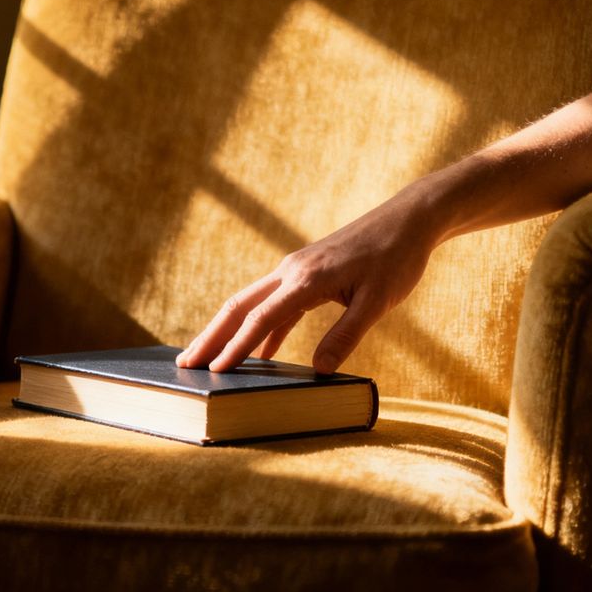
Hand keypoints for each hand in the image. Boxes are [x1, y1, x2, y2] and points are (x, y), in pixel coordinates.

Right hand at [176, 186, 443, 373]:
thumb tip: (320, 370)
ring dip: (228, 331)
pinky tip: (260, 352)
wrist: (407, 219)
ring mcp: (295, 270)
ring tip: (208, 360)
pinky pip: (274, 304)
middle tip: (185, 365)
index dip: (236, 347)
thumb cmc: (397, 257)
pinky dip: (261, 328)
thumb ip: (346, 335)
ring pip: (251, 303)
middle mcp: (291, 271)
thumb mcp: (379, 302)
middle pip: (238, 306)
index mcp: (306, 278)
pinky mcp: (305, 274)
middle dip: (211, 337)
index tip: (215, 372)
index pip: (261, 318)